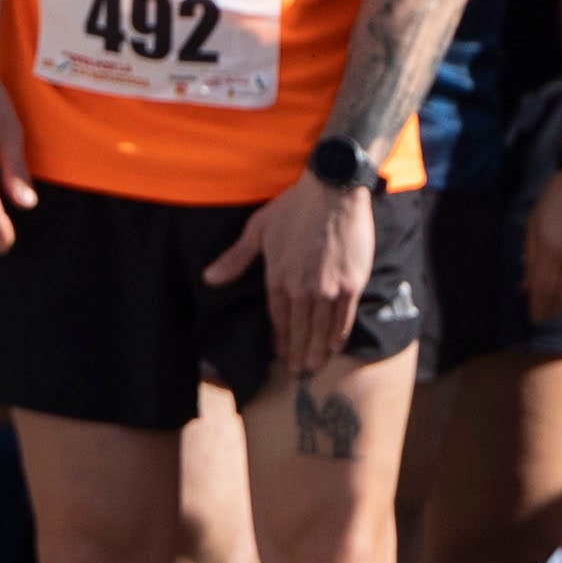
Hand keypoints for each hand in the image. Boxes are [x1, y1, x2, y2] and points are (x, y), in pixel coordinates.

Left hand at [206, 171, 377, 375]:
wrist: (333, 192)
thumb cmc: (294, 207)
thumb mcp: (258, 230)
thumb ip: (236, 259)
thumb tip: (210, 278)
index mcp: (278, 279)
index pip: (277, 319)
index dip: (278, 339)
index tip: (278, 353)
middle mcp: (303, 290)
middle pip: (299, 330)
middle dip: (296, 353)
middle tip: (296, 370)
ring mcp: (329, 289)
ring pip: (321, 330)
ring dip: (316, 351)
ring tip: (313, 366)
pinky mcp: (351, 284)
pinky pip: (344, 318)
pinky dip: (338, 335)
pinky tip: (334, 346)